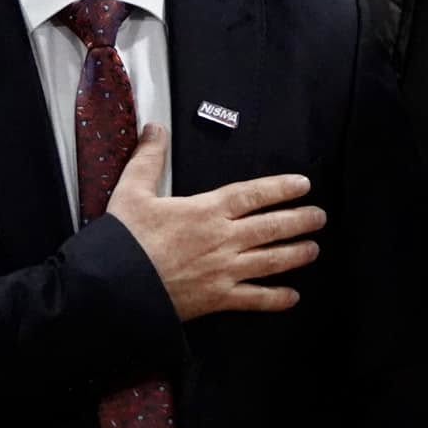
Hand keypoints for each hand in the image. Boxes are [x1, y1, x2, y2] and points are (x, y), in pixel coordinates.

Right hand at [105, 125, 323, 321]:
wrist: (108, 286)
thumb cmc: (121, 240)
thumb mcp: (131, 191)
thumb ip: (148, 159)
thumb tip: (155, 128)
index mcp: (206, 210)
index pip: (253, 194)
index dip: (281, 188)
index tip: (303, 185)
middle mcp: (222, 239)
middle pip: (271, 226)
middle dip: (300, 221)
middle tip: (319, 217)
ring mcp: (222, 270)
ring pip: (271, 260)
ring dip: (296, 254)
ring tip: (314, 249)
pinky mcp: (216, 299)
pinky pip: (254, 299)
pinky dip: (275, 299)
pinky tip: (292, 297)